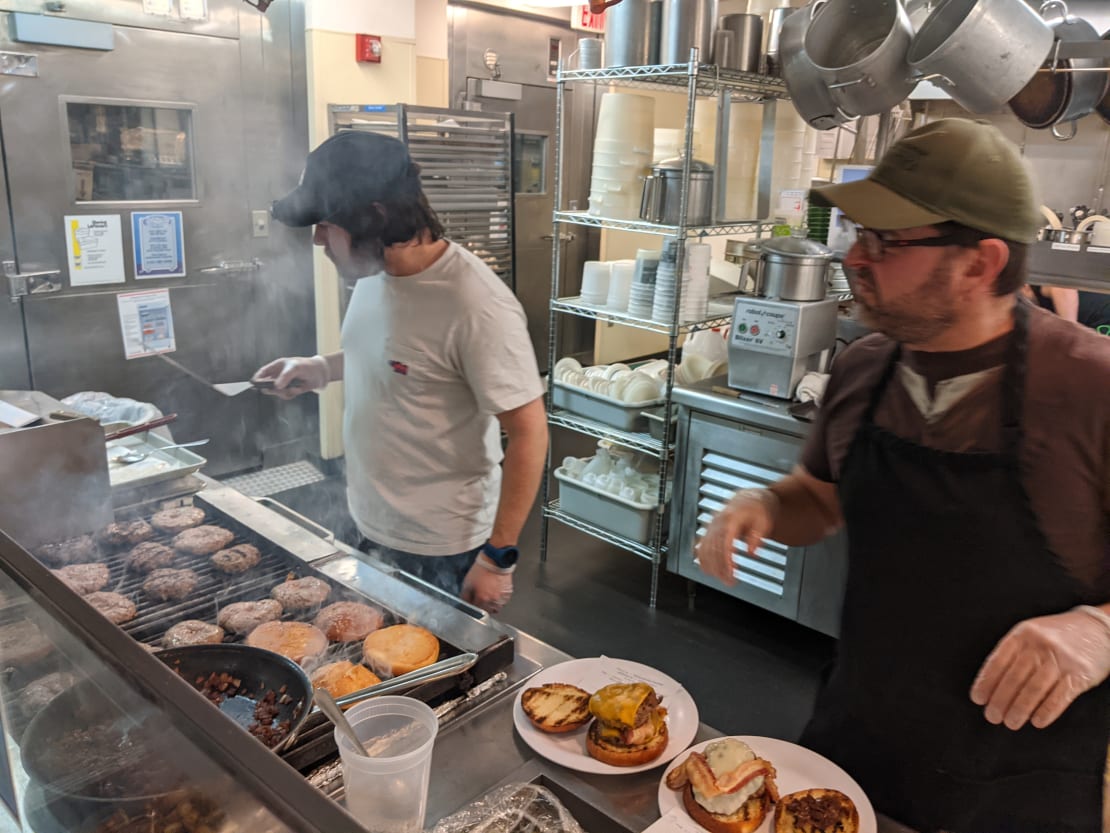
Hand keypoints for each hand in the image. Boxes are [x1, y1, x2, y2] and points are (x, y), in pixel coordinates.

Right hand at [252, 355, 328, 399]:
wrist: (321, 374)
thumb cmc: (307, 366)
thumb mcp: (295, 368)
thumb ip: (285, 376)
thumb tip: (277, 386)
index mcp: (277, 366)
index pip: (263, 372)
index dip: (257, 378)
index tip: (253, 384)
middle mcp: (279, 375)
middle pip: (267, 385)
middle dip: (271, 389)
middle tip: (277, 389)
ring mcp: (285, 384)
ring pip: (277, 392)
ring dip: (284, 392)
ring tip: (293, 387)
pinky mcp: (291, 390)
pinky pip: (286, 396)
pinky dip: (292, 394)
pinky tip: (298, 389)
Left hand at [460, 554, 513, 613]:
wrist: (494, 561)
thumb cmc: (481, 570)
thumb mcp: (467, 582)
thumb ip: (465, 595)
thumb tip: (464, 602)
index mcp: (482, 599)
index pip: (476, 610)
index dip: (474, 606)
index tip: (473, 602)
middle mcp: (492, 600)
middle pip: (487, 611)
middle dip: (483, 607)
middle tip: (481, 599)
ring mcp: (501, 598)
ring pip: (496, 608)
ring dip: (492, 605)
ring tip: (489, 596)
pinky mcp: (508, 594)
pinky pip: (503, 602)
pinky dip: (499, 600)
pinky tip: (496, 592)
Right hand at [695, 489, 778, 586]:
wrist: (750, 498)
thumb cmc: (758, 509)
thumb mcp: (765, 521)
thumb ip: (758, 536)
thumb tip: (751, 551)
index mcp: (731, 519)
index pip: (725, 543)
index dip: (726, 561)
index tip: (731, 573)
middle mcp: (718, 522)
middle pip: (713, 548)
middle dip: (719, 568)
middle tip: (729, 582)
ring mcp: (712, 525)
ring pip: (704, 548)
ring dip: (711, 566)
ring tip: (721, 578)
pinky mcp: (710, 529)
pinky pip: (701, 544)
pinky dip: (702, 558)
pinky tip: (706, 569)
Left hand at [970, 606, 1109, 729]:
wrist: (1097, 629)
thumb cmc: (1058, 635)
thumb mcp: (1030, 634)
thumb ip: (1013, 653)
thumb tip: (990, 683)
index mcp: (1022, 635)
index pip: (998, 662)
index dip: (986, 683)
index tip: (978, 699)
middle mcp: (1040, 645)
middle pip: (1014, 678)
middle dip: (1000, 701)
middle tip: (992, 716)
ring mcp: (1061, 660)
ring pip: (1034, 690)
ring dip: (1019, 710)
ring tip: (1010, 722)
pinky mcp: (1080, 674)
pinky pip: (1059, 697)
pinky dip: (1046, 712)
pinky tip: (1036, 722)